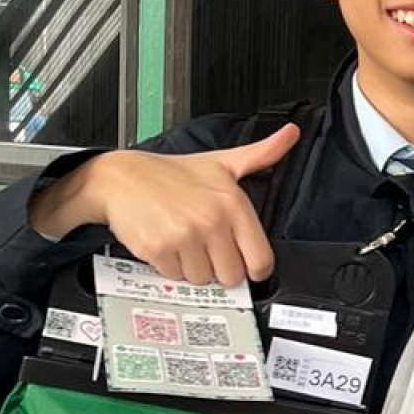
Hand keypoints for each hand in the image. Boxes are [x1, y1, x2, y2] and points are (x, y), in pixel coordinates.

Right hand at [27, 124, 300, 285]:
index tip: (243, 261)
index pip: (260, 260)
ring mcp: (184, 237)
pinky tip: (168, 245)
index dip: (253, 266)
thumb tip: (292, 134)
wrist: (122, 178)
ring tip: (185, 242)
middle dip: (220, 267)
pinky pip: (175, 277)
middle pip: (231, 276)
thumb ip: (262, 153)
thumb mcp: (223, 162)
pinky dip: (170, 267)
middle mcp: (211, 221)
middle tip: (207, 247)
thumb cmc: (172, 173)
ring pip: (202, 279)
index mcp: (232, 204)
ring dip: (193, 267)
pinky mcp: (159, 250)